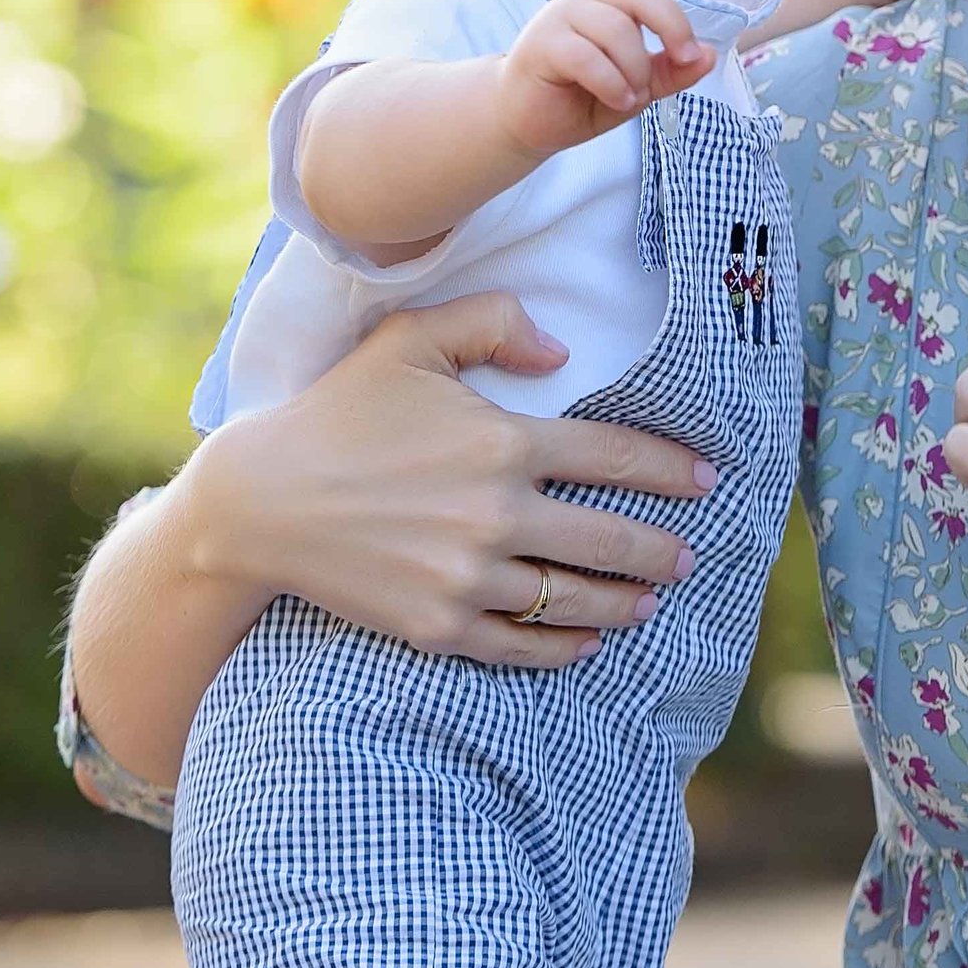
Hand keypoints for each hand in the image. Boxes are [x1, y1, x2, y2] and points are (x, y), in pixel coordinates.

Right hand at [191, 287, 716, 664]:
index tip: (706, 479)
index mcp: (503, 441)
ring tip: (650, 603)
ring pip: (574, 598)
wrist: (260, 501)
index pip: (615, 457)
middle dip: (661, 550)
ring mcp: (470, 577)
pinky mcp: (440, 625)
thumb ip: (492, 321)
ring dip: (624, 603)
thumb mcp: (409, 339)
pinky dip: (564, 646)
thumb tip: (563, 354)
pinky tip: (587, 640)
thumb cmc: (338, 412)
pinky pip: (523, 644)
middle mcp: (497, 514)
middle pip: (610, 539)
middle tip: (689, 557)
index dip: (671, 470)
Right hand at [499, 0, 716, 154]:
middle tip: (686, 59)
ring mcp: (564, 15)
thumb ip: (671, 72)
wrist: (529, 122)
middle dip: (673, 27)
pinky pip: (590, 59)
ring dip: (636, 73)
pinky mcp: (544, 42)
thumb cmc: (585, 96)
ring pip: (619, 32)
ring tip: (629, 96)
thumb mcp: (639, 86)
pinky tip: (617, 100)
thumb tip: (708, 56)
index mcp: (616, 1)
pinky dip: (613, 85)